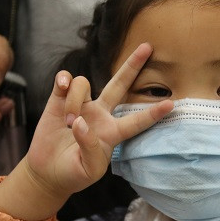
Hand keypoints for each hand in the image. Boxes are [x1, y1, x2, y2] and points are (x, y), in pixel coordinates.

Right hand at [0, 43, 172, 220]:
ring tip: (69, 123)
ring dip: (75, 100)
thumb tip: (81, 121)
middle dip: (133, 65)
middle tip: (148, 47)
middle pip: (120, 84)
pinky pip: (65, 79)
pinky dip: (63, 80)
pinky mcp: (59, 100)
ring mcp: (81, 105)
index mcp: (112, 133)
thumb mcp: (88, 169)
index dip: (153, 114)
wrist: (47, 173)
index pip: (136, 121)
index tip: (172, 104)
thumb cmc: (72, 174)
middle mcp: (100, 114)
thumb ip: (90, 148)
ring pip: (84, 84)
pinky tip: (61, 87)